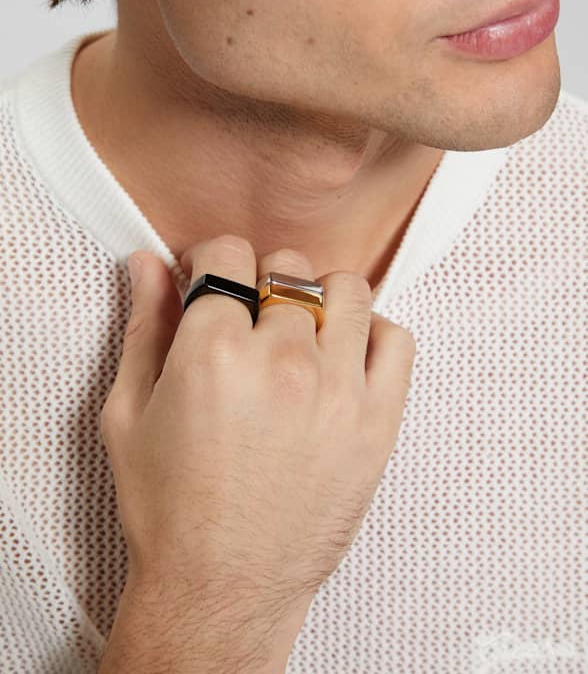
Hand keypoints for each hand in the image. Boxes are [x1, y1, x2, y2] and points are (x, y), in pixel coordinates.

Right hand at [99, 234, 415, 671]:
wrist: (221, 586)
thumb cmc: (169, 508)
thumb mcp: (129, 412)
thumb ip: (144, 327)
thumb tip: (149, 264)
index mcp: (214, 351)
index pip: (229, 253)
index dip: (213, 260)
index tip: (213, 280)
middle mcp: (282, 360)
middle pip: (287, 268)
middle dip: (261, 283)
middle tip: (250, 321)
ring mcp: (339, 390)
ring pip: (347, 291)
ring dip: (319, 300)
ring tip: (299, 334)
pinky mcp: (378, 423)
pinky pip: (397, 340)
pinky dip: (373, 333)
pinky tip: (344, 358)